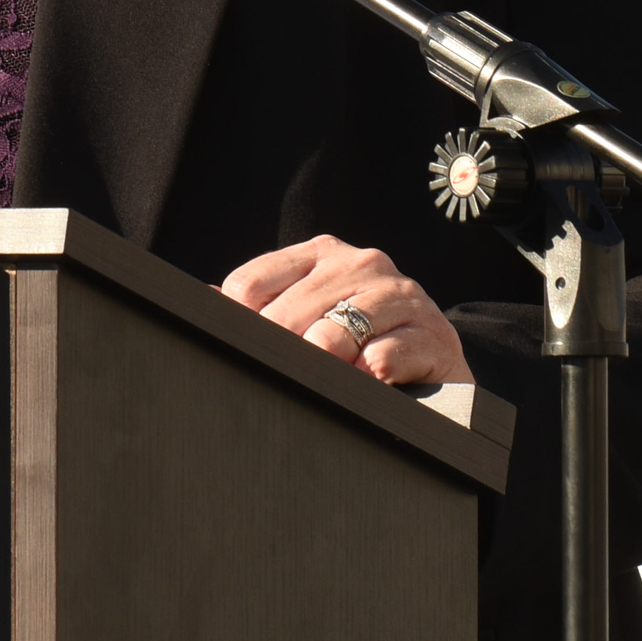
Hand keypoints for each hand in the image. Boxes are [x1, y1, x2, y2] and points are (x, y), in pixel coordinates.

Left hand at [220, 235, 474, 388]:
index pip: (250, 286)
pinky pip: (384, 358)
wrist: (440, 365)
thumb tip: (201, 300)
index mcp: (322, 255)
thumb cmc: (364, 342)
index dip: (241, 330)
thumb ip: (262, 309)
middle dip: (281, 356)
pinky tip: (371, 386)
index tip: (248, 357)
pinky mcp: (433, 334)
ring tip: (329, 383)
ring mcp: (401, 295)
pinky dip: (369, 379)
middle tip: (284, 382)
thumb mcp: (313, 318)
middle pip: (285, 316)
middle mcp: (361, 264)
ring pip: (334, 334)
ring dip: (324, 367)